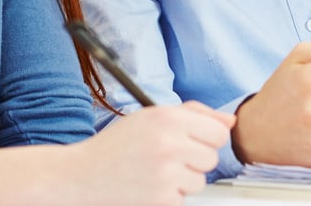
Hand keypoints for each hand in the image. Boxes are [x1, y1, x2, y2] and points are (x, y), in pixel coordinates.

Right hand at [71, 101, 232, 205]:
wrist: (81, 176)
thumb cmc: (116, 146)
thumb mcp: (150, 117)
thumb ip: (193, 114)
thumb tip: (229, 122)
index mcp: (167, 117)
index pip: (217, 132)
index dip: (205, 138)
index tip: (190, 141)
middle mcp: (169, 143)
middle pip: (212, 157)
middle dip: (194, 159)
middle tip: (167, 158)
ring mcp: (167, 173)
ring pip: (200, 180)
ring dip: (183, 180)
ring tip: (155, 172)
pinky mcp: (163, 199)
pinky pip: (184, 198)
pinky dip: (170, 195)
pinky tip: (148, 186)